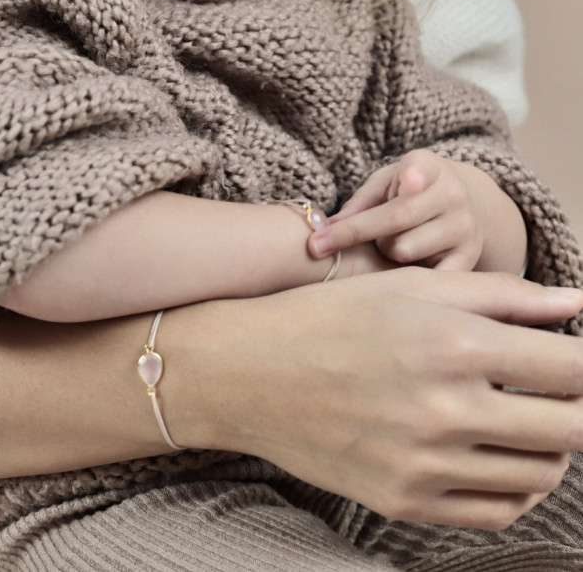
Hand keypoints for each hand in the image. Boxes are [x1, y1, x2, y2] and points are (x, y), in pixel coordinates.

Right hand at [168, 269, 582, 528]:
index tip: (574, 359)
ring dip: (550, 446)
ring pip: (539, 474)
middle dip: (576, 405)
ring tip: (524, 419)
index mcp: (452, 345)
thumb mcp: (409, 287)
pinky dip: (516, 487)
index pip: (574, 369)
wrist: (248, 373)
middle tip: (557, 389)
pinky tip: (498, 458)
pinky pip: (493, 512)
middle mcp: (445, 412)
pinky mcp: (401, 500)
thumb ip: (502, 294)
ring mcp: (423, 465)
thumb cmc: (327, 318)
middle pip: (570, 428)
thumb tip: (575, 304)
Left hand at [308, 150, 526, 273]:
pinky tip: (398, 269)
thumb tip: (321, 229)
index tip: (410, 181)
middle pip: (396, 221)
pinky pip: (424, 279)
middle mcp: (454, 195)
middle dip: (356, 233)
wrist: (462, 206)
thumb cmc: (406, 195)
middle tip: (325, 243)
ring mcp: (466, 229)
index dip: (415, 176)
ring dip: (385, 251)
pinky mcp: (468, 260)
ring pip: (403, 251)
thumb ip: (359, 203)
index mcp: (431, 168)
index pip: (417, 172)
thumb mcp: (383, 185)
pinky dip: (404, 277)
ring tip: (390, 242)